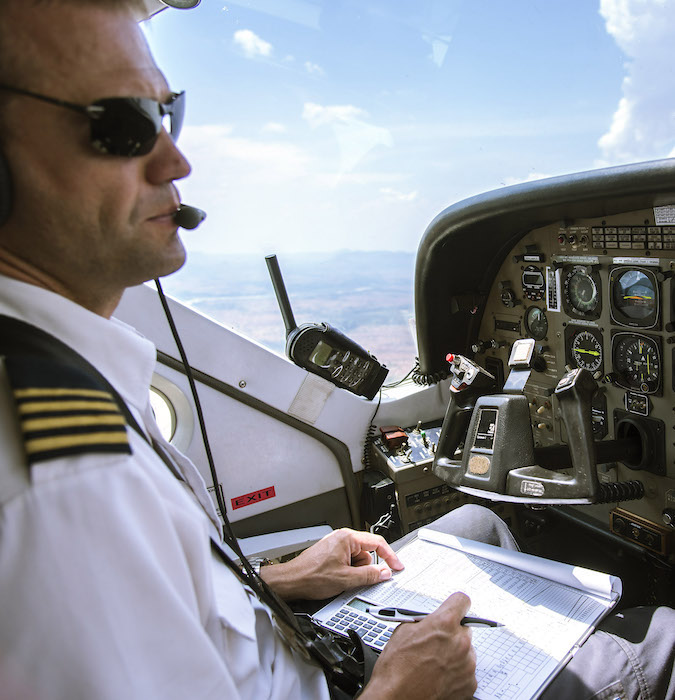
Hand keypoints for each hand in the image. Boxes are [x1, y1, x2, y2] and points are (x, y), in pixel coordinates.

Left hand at [259, 528, 403, 599]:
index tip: (397, 567)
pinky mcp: (331, 554)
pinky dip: (348, 572)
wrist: (291, 581)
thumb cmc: (311, 576)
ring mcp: (335, 545)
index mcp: (347, 538)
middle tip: (358, 580)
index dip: (390, 556)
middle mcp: (341, 538)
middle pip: (367, 552)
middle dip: (366, 568)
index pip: (377, 542)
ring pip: (358, 559)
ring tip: (342, 580)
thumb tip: (384, 573)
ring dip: (356, 572)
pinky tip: (338, 580)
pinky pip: (348, 562)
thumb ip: (369, 576)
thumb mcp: (346, 579)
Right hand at [360, 592, 476, 699]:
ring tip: (434, 663)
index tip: (454, 609)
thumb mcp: (404, 630)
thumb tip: (432, 619)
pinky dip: (456, 672)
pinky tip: (439, 675)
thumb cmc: (396, 667)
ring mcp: (467, 665)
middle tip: (436, 642)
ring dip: (454, 653)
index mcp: (444, 623)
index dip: (455, 605)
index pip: (462, 601)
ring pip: (466, 650)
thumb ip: (425, 621)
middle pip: (463, 628)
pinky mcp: (470, 684)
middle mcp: (460, 642)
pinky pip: (467, 670)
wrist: (397, 698)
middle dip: (451, 632)